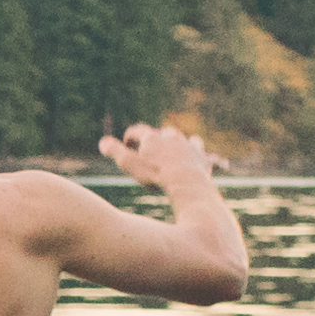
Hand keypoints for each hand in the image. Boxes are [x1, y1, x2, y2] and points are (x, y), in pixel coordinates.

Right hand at [99, 121, 217, 200]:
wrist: (187, 184)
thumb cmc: (155, 175)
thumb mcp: (129, 164)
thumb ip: (115, 152)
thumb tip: (103, 142)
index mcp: (152, 138)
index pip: (138, 131)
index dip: (130, 137)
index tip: (127, 144)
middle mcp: (172, 137)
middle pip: (163, 134)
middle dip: (157, 141)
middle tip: (151, 153)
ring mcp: (189, 146)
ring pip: (186, 141)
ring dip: (181, 146)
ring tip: (177, 154)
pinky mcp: (203, 159)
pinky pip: (206, 156)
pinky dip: (205, 159)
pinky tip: (212, 164)